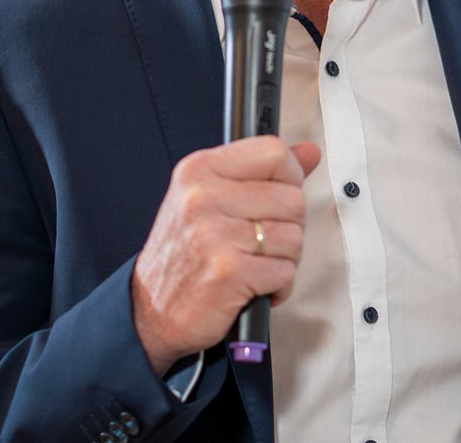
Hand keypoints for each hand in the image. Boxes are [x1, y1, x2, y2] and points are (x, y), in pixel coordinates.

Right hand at [130, 136, 321, 374]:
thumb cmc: (185, 252)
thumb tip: (309, 152)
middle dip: (288, 226)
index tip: (281, 193)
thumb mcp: (211, 197)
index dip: (291, 175)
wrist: (151, 309)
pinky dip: (278, 286)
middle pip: (292, 198)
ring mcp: (214, 235)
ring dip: (284, 259)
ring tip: (255, 263)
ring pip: (294, 237)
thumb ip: (262, 172)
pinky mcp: (229, 273)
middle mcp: (203, 198)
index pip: (273, 152)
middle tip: (262, 241)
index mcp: (200, 170)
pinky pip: (285, 273)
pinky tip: (254, 285)